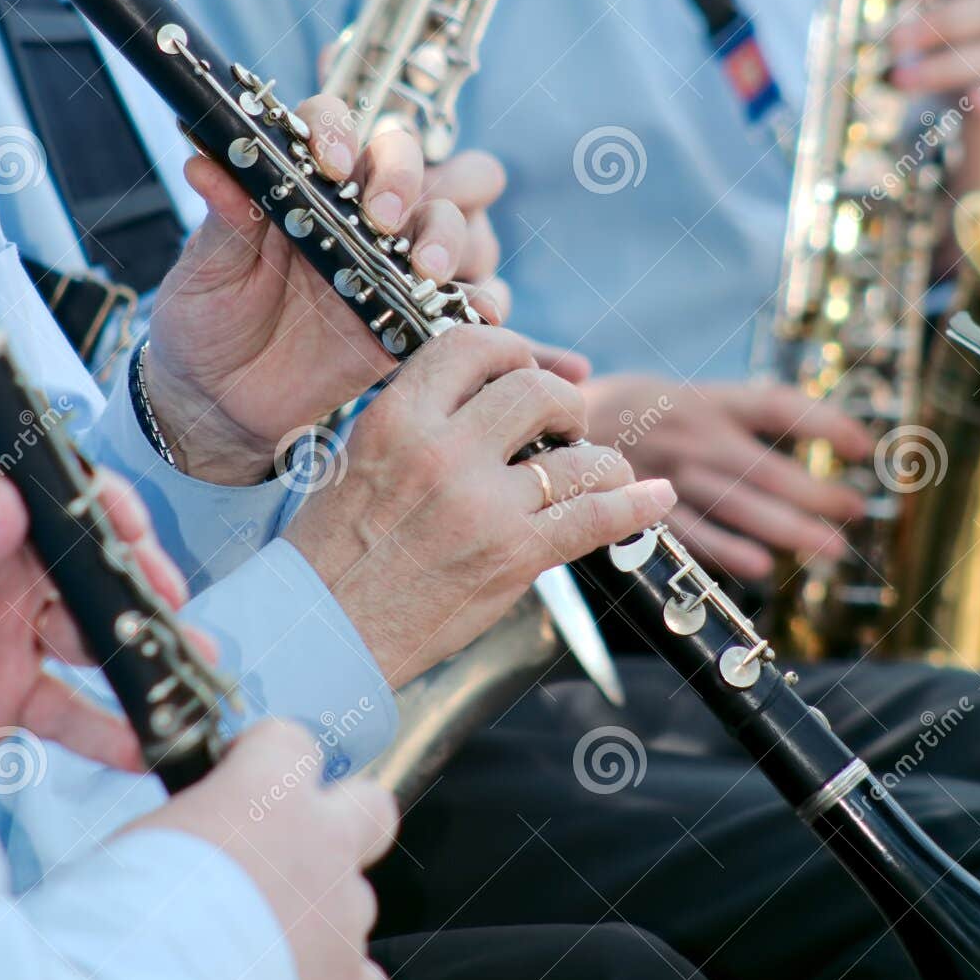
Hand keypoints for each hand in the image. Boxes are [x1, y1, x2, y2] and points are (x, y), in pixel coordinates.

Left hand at [0, 470, 186, 765]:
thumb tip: (6, 499)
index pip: (53, 503)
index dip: (103, 512)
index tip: (137, 534)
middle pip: (85, 577)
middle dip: (140, 595)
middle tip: (175, 615)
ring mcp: (4, 644)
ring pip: (90, 648)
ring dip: (144, 662)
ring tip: (189, 678)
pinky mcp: (3, 706)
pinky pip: (67, 716)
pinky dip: (110, 733)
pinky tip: (144, 745)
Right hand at [133, 719, 397, 979]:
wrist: (152, 979)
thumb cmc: (133, 896)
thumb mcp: (154, 829)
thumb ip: (203, 820)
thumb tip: (203, 840)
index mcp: (272, 784)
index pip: (292, 742)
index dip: (267, 760)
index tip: (236, 783)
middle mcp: (323, 836)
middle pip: (371, 807)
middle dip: (346, 824)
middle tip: (298, 850)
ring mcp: (341, 909)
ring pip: (359, 904)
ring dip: (327, 921)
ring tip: (271, 949)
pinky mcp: (344, 979)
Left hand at [145, 96, 507, 484]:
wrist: (221, 398)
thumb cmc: (209, 317)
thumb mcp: (206, 268)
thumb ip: (222, 217)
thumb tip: (205, 162)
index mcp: (305, 182)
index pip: (338, 123)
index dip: (342, 132)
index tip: (330, 167)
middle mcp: (359, 211)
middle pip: (414, 159)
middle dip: (407, 177)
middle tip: (383, 221)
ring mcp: (394, 262)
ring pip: (456, 219)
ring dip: (451, 236)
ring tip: (425, 273)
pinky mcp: (415, 316)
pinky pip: (472, 297)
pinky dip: (480, 301)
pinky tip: (467, 314)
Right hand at [286, 326, 676, 685]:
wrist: (324, 633)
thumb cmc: (333, 549)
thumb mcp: (357, 457)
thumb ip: (418, 418)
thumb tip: (485, 391)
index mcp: (395, 418)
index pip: (472, 347)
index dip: (512, 349)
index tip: (524, 367)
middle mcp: (441, 452)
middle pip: (536, 390)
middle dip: (563, 400)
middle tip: (563, 423)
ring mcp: (482, 505)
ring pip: (577, 455)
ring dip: (600, 458)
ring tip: (600, 468)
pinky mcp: (513, 556)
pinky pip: (594, 517)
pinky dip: (635, 505)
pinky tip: (655, 499)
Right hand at [582, 374, 873, 583]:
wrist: (536, 427)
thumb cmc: (612, 414)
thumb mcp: (664, 393)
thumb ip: (720, 411)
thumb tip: (789, 426)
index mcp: (699, 400)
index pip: (774, 405)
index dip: (824, 422)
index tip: (864, 445)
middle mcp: (688, 434)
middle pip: (765, 464)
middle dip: (815, 492)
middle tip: (854, 511)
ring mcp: (663, 472)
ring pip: (736, 502)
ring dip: (788, 528)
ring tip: (830, 549)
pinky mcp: (636, 507)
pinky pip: (688, 532)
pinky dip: (726, 549)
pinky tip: (760, 567)